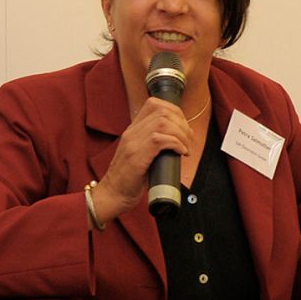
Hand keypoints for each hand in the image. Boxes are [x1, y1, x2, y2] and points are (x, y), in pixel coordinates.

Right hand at [90, 98, 193, 226]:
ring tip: (186, 148)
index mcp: (132, 130)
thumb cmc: (129, 179)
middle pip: (162, 111)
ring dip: (182, 134)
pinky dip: (176, 144)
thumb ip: (151, 144)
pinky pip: (160, 140)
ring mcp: (132, 143)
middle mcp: (131, 133)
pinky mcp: (136, 156)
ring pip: (163, 123)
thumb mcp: (140, 154)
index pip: (154, 104)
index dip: (175, 111)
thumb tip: (176, 139)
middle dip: (182, 124)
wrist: (113, 195)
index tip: (183, 126)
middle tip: (188, 140)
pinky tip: (181, 152)